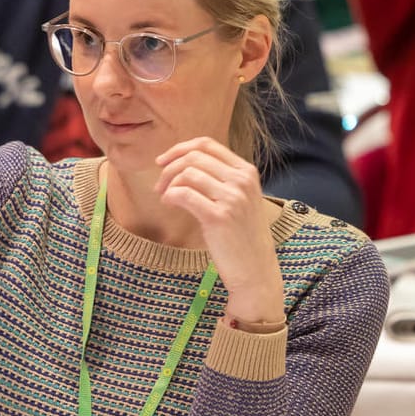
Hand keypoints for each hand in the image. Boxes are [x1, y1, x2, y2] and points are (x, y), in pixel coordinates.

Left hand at [155, 138, 284, 324]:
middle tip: (159, 185)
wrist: (256, 271)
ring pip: (187, 173)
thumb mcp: (240, 199)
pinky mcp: (219, 217)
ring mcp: (232, 198)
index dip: (180, 148)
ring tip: (164, 197)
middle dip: (169, 167)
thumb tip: (184, 162)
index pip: (208, 144)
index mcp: (247, 172)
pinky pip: (184, 194)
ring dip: (168, 183)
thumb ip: (221, 178)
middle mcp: (242, 181)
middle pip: (194, 157)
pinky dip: (170, 196)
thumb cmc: (242, 236)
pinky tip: (168, 203)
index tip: (163, 160)